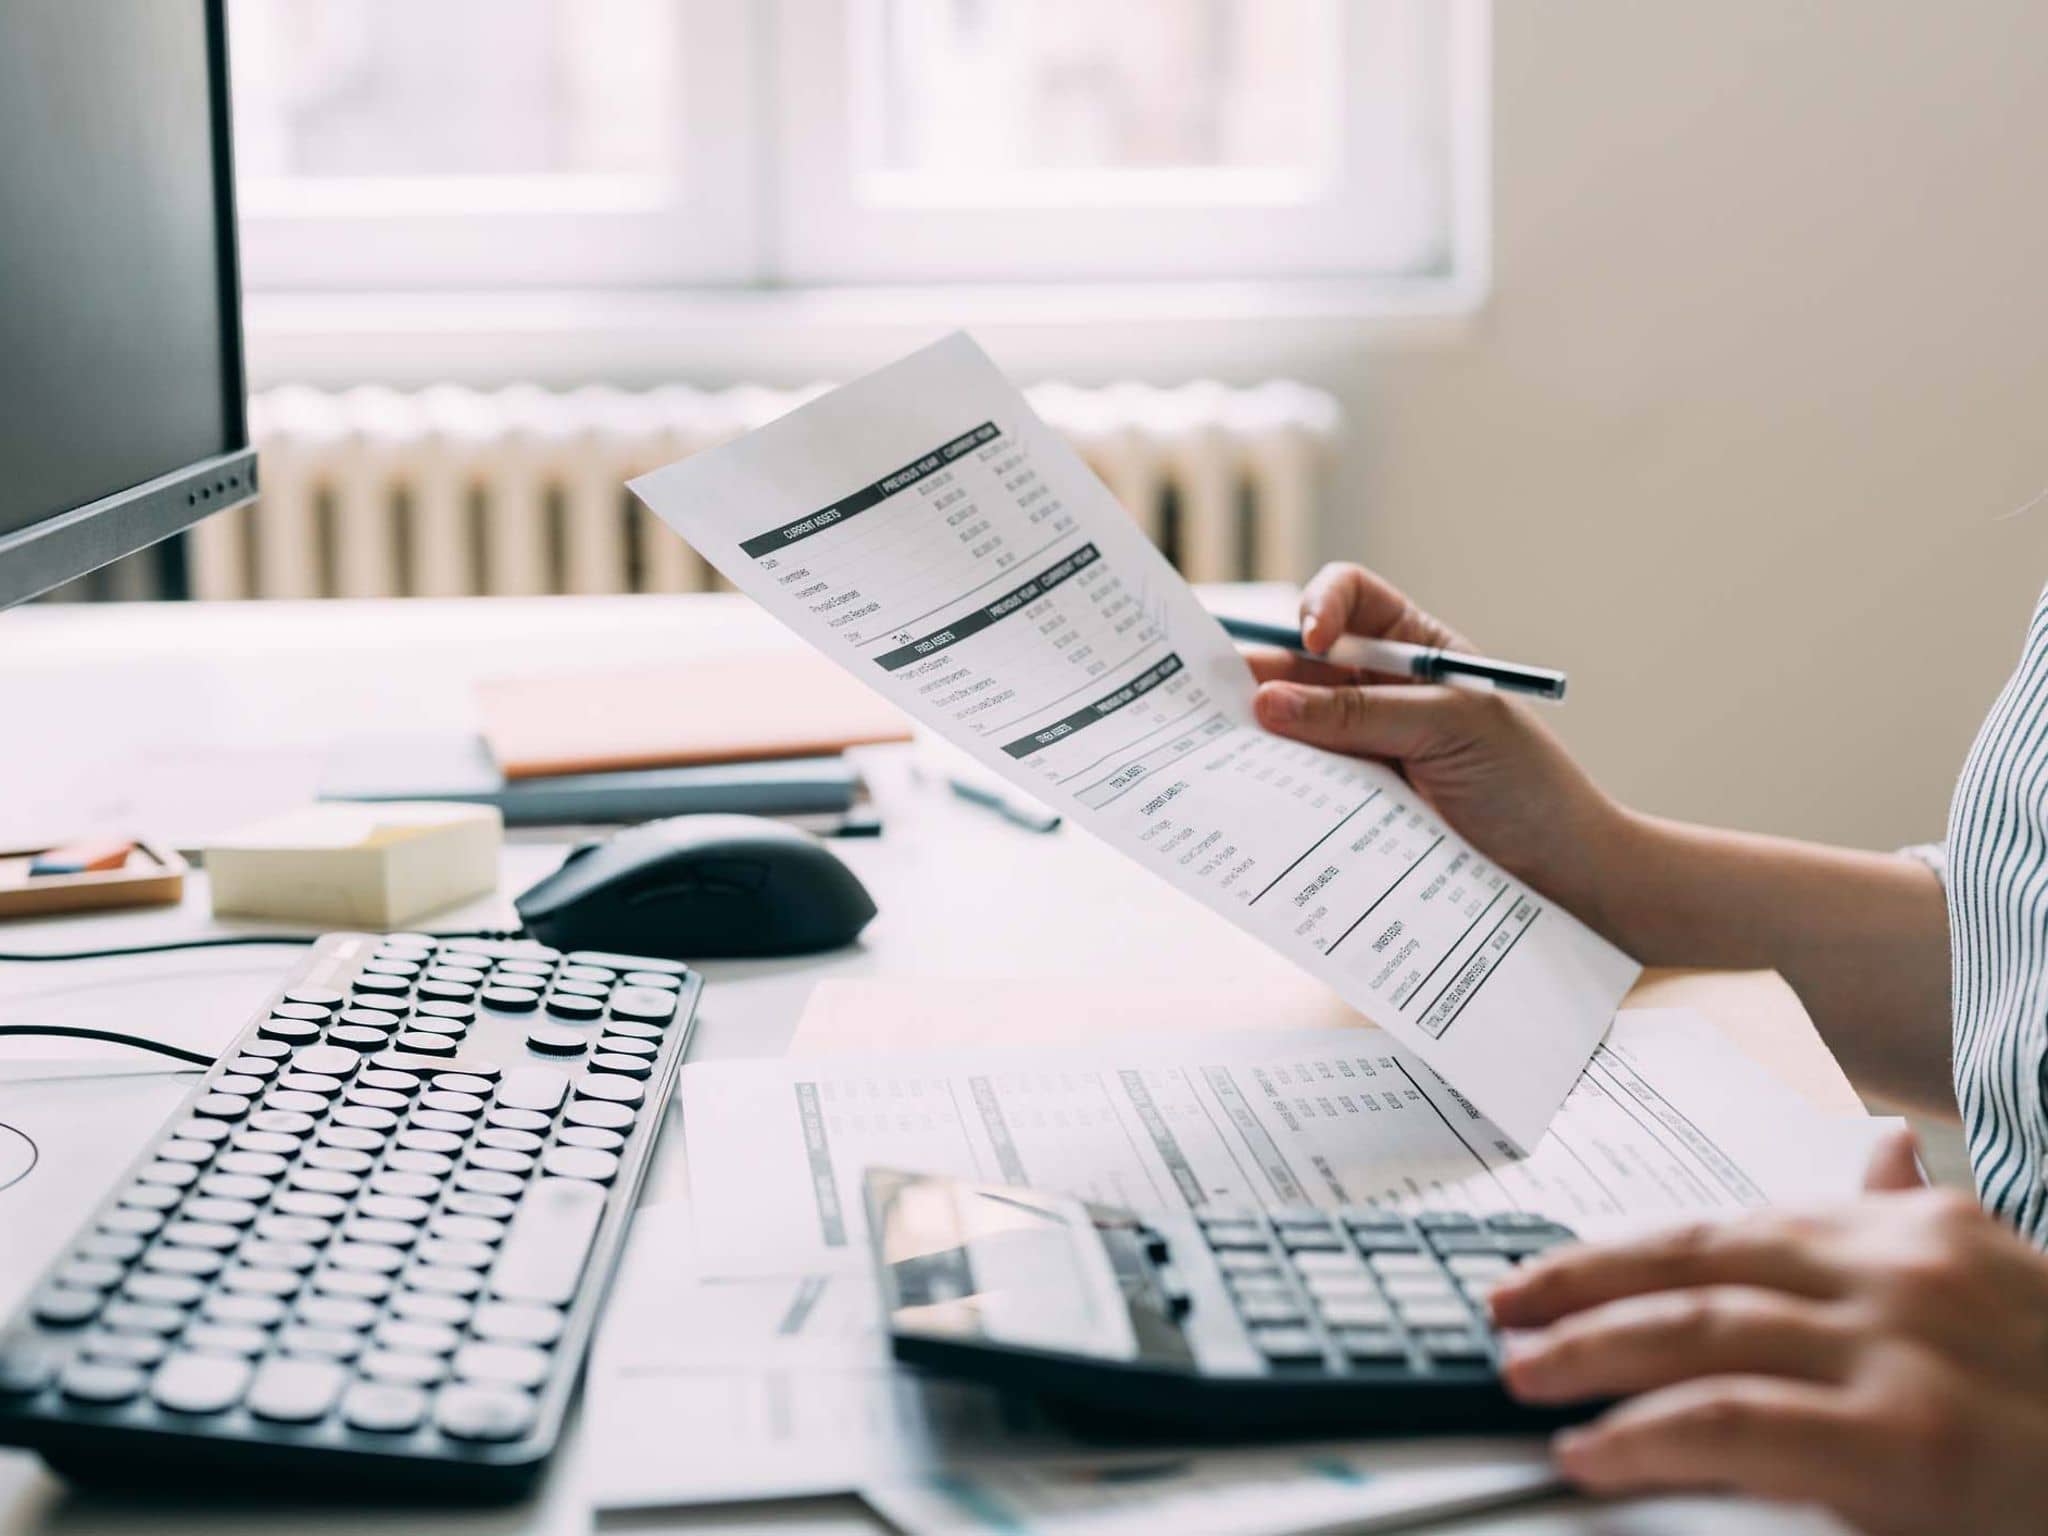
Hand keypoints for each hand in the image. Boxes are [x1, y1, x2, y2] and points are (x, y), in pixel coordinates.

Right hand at [1247, 563, 1627, 924]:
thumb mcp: (1450, 728)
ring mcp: (1359, 745)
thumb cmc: (1523, 783)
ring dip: (1258, 732)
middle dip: (1262, 673)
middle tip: (1222, 699)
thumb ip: (1361, 715)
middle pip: (1301, 661)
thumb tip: (1269, 702)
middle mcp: (1378, 689)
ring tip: (1224, 747)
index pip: (1350, 598)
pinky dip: (1269, 780)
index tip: (1311, 642)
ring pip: (1290, 722)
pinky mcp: (1348, 800)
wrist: (1556, 871)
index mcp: (1413, 648)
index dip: (1321, 607)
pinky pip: (1297, 779)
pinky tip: (1251, 788)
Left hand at [1488, 1162, 2047, 1535]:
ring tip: (1523, 1376)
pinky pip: (1735, 1424)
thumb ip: (1915, 1217)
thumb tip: (1871, 1146)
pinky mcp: (1907, 1446)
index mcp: (1911, 1229)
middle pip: (1694, 1264)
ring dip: (1589, 1353)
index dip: (1621, 1249)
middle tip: (1500, 1312)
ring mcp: (1901, 1353)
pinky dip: (1646, 1434)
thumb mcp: (2006, 1280)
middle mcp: (1897, 1271)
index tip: (1542, 1271)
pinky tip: (1592, 1451)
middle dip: (1580, 1287)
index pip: (1729, 1224)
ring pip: (1697, 1332)